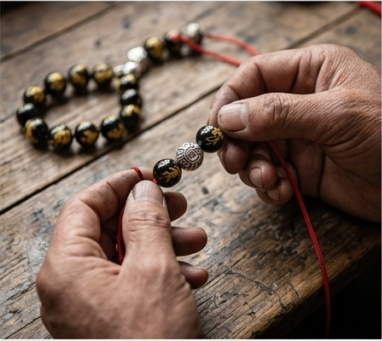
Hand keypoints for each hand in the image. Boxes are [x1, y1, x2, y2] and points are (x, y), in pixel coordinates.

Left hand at [37, 169, 206, 338]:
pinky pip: (128, 285)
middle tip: (179, 204)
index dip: (118, 185)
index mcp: (65, 269)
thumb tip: (142, 188)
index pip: (82, 206)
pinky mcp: (105, 326)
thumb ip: (146, 219)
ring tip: (198, 240)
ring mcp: (84, 310)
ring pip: (122, 256)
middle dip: (148, 215)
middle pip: (104, 230)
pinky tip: (193, 275)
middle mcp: (67, 288)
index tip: (150, 175)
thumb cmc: (149, 340)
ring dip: (163, 242)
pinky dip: (160, 272)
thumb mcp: (154, 267)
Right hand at [208, 44, 380, 220]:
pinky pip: (271, 174)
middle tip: (234, 162)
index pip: (256, 74)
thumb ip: (281, 113)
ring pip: (255, 147)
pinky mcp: (305, 168)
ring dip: (252, 167)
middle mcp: (303, 99)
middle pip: (249, 113)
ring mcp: (302, 134)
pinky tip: (281, 192)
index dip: (232, 97)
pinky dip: (268, 186)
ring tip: (267, 181)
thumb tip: (231, 115)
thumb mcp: (335, 115)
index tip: (217, 126)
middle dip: (238, 139)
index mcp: (314, 69)